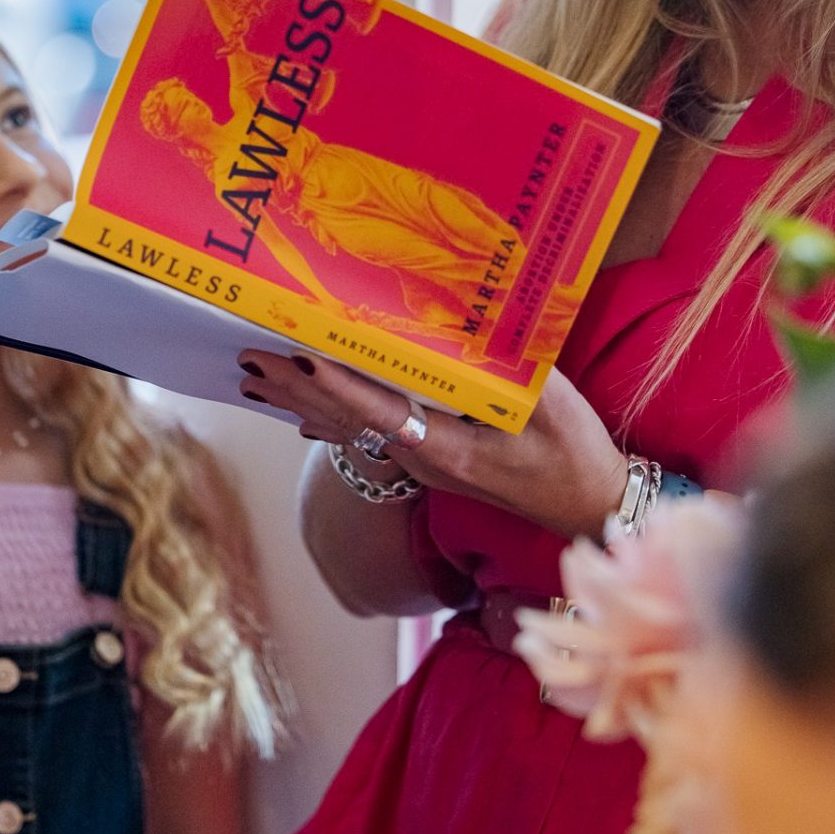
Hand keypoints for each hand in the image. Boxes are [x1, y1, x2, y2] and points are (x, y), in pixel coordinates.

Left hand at [237, 351, 629, 540]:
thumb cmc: (574, 454)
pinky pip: (367, 438)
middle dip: (295, 385)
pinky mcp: (431, 461)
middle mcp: (423, 458)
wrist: (588, 506)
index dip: (334, 382)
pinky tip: (302, 419)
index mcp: (447, 448)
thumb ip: (506, 369)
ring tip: (255, 379)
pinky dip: (329, 421)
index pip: (376, 408)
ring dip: (300, 401)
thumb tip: (464, 327)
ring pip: (348, 429)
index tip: (296, 354)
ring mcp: (422, 464)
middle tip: (247, 355)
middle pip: (345, 419)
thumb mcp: (551, 406)